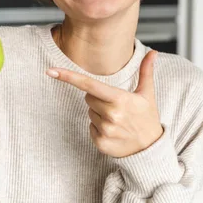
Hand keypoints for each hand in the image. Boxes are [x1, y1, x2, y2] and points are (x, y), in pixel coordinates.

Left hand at [47, 50, 163, 157]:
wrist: (151, 149)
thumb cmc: (147, 118)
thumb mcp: (147, 94)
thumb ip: (146, 72)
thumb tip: (152, 52)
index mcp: (120, 99)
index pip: (89, 84)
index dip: (68, 76)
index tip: (50, 71)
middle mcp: (111, 115)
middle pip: (88, 97)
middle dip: (98, 99)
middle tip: (116, 106)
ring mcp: (105, 130)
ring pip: (89, 113)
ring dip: (99, 114)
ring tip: (117, 120)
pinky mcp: (100, 143)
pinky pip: (90, 128)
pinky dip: (99, 128)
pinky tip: (114, 131)